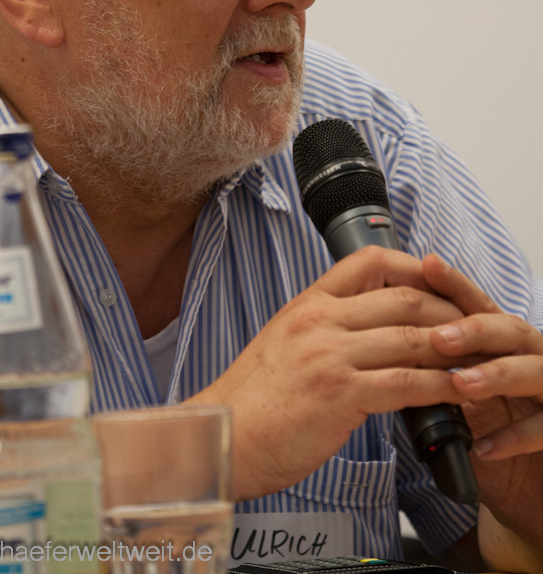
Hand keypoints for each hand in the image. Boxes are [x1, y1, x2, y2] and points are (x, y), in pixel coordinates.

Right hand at [189, 246, 482, 500]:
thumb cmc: (253, 399)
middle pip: (403, 298)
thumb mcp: (284, 341)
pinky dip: (439, 387)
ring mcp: (329, 355)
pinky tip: (454, 392)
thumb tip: (369, 329)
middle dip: (448, 311)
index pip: (368, 261)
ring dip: (452, 350)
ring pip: (410, 338)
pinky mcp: (339, 394)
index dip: (413, 267)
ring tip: (474, 360)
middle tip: (472, 327)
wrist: (221, 436)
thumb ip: (324, 328)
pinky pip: (405, 383)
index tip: (437, 285)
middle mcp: (319, 320)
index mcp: (307, 304)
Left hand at [424, 257, 542, 562]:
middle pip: (510, 329)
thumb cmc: (491, 423)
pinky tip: (483, 446)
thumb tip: (381, 336)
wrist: (526, 480)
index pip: (478, 304)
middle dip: (475, 330)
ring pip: (534, 371)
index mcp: (503, 340)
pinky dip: (515, 437)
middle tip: (438, 338)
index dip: (454, 284)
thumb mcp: (460, 385)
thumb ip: (436, 359)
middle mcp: (531, 356)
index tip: (426, 265)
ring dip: (497, 375)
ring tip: (461, 385)